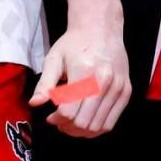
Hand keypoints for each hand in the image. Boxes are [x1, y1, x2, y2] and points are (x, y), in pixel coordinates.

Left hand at [28, 22, 130, 137]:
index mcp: (84, 71)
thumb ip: (44, 83)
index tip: (50, 117)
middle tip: (59, 122)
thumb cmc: (74, 43)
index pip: (69, 111)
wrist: (101, 28)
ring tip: (71, 124)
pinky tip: (85, 123)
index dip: (57, 119)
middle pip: (84, 122)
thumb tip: (34, 103)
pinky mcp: (126, 92)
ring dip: (81, 132)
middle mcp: (104, 81)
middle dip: (68, 127)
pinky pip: (111, 122)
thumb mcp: (54, 58)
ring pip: (98, 126)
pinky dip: (96, 128)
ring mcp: (118, 87)